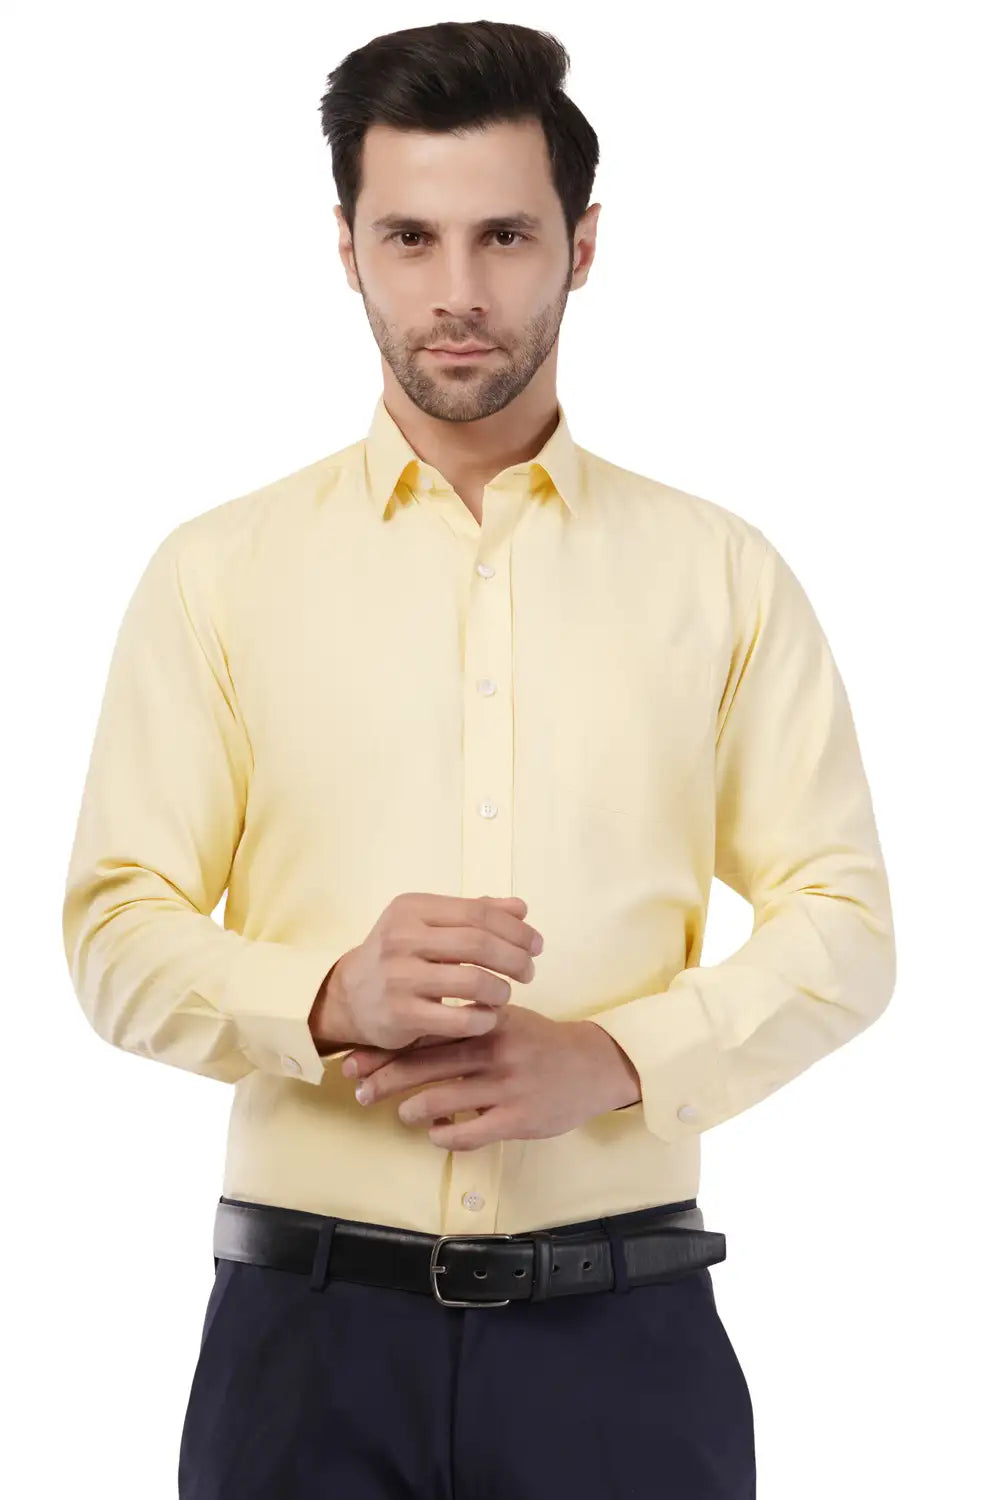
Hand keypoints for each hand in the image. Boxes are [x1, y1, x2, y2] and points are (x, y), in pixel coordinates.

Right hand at [312, 892, 542, 1052]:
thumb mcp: (429, 925)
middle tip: (529, 971)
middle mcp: (401, 938)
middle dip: (515, 958)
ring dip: (501, 990)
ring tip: (505, 995)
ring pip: (472, 981)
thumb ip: (474, 915)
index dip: (516, 929)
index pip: (478, 912)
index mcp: (412, 908)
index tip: (537, 945)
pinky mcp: (400, 1015)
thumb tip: (521, 908)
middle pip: (478, 943)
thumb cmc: (401, 956)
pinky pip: (458, 1020)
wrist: (350, 996)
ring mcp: (399, 977)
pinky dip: (483, 1019)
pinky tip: (488, 1018)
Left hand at [341, 1004, 641, 1150]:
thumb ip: (461, 1024)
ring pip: (441, 1099)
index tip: (354, 1061)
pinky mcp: (518, 1117)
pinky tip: (437, 1134)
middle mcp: (491, 1049)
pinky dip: (444, 1136)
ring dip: (412, 1110)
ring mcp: (505, 1085)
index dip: (384, 1049)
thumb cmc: (538, 1042)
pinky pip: (469, 1133)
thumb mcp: (502, 1019)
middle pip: (423, 1064)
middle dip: (383, 1079)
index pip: (423, 1033)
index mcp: (484, 1020)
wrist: (592, 1064)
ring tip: (403, 1114)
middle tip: (359, 1091)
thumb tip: (408, 1033)